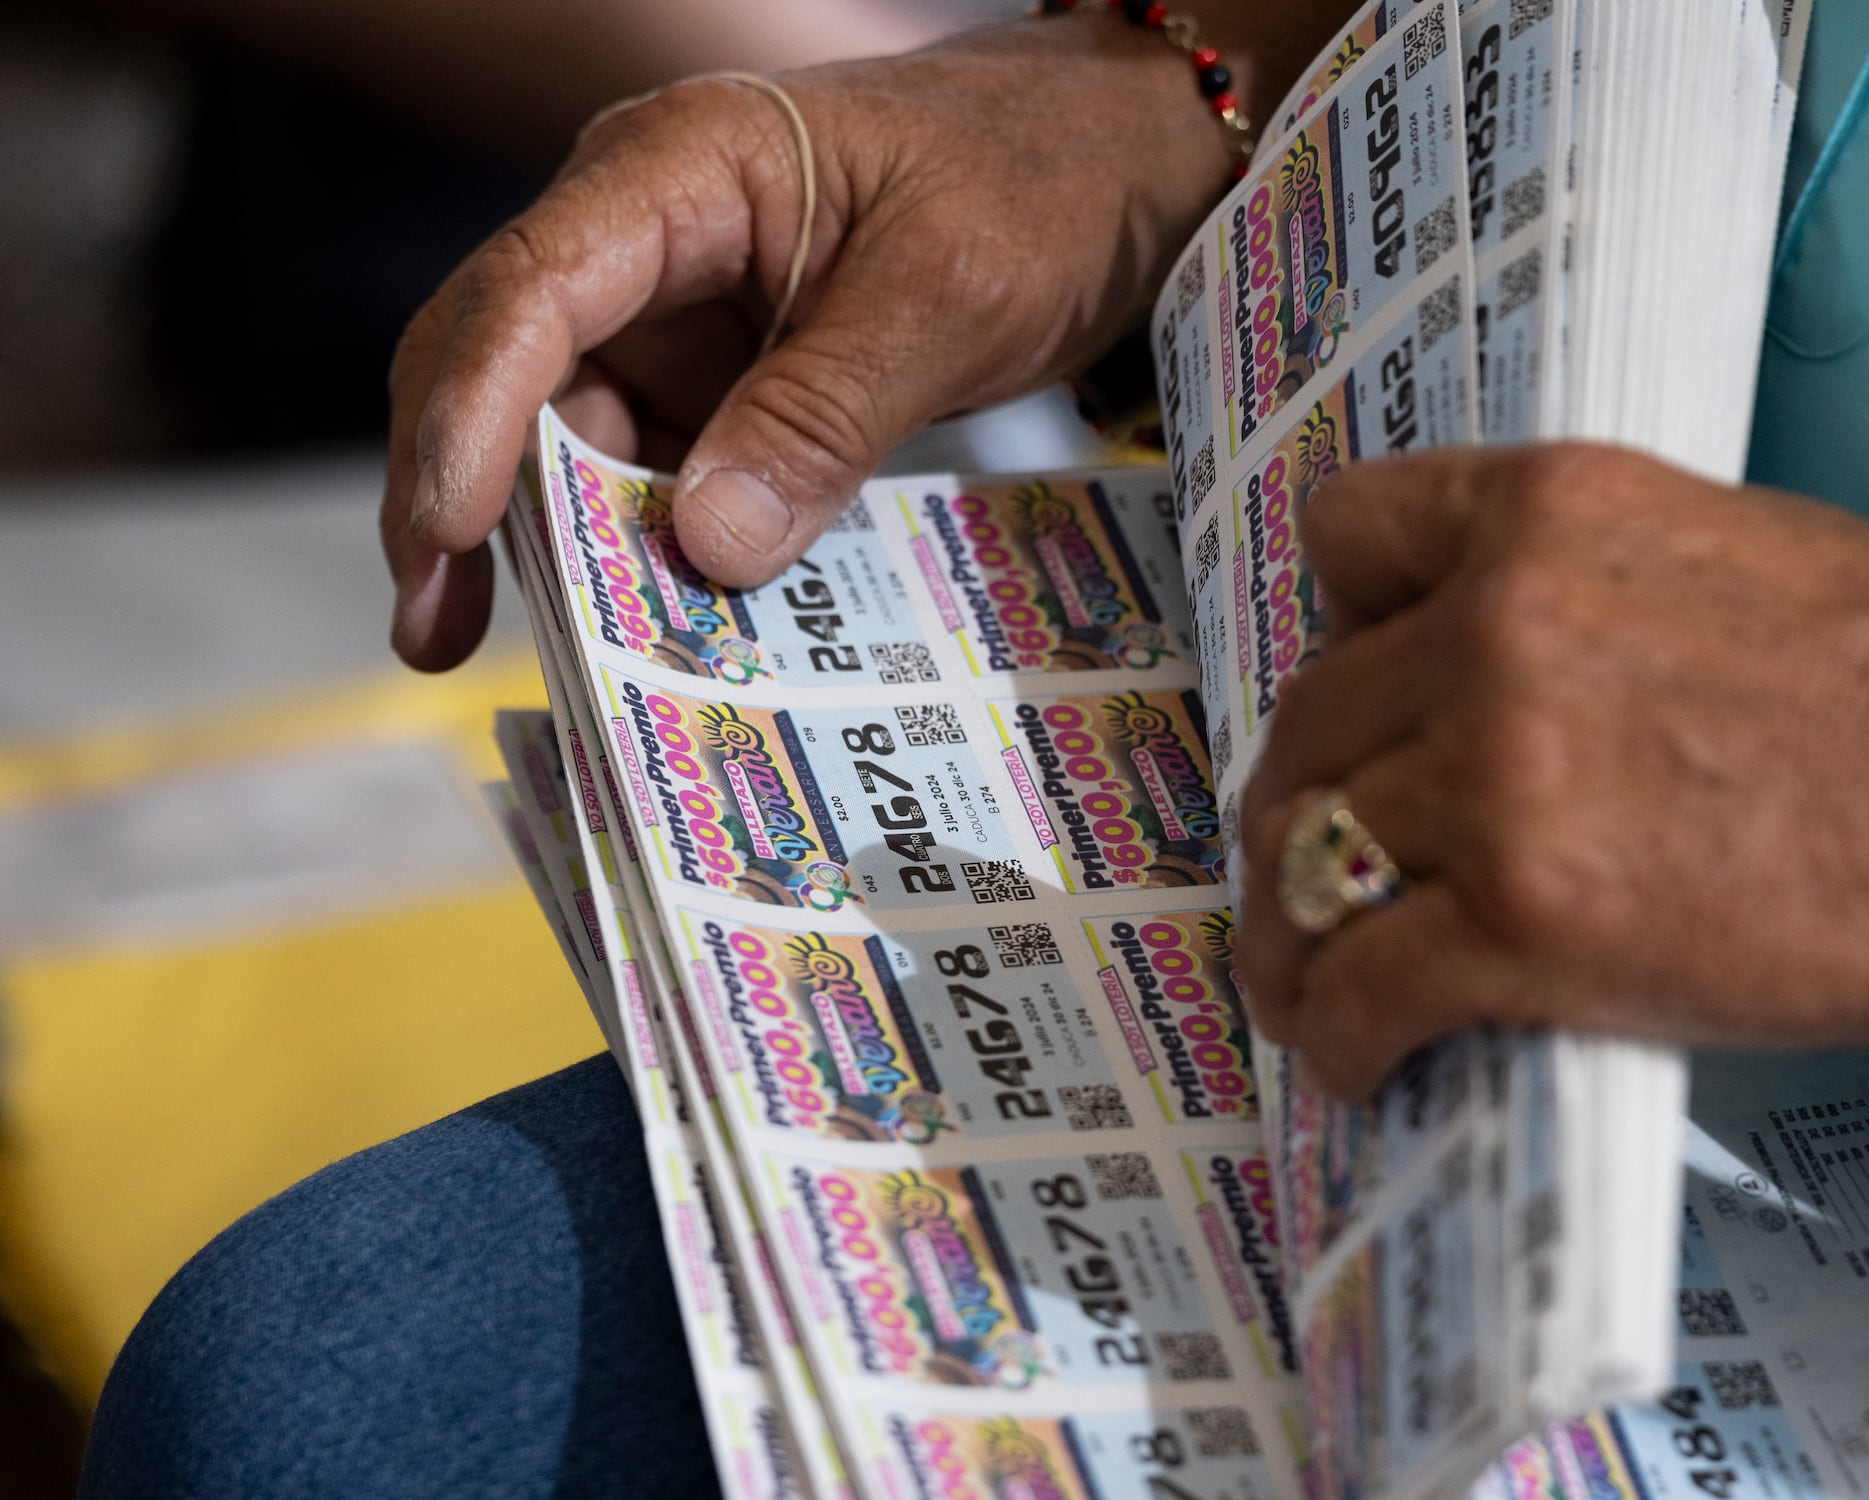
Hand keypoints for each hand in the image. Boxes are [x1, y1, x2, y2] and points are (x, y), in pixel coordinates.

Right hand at [382, 15, 1239, 668]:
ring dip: (549, 540)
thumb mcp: (946, 298)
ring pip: (566, 430)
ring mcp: (679, 308)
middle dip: (457, 496)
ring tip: (553, 660)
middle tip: (434, 633)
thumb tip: (708, 548)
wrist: (1119, 156)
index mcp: (678, 169)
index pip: (528, 292)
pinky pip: (654, 463)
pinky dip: (642, 543)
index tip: (445, 534)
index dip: (469, 417)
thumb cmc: (1038, 181)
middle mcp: (645, 235)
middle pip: (501, 363)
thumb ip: (824, 416)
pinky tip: (645, 629)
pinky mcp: (726, 372)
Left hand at [1235, 444, 1868, 1099]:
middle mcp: (1494, 624)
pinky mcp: (1523, 919)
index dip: (1341, 631)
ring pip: (1310, 858)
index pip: (1348, 536)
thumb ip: (1601, 593)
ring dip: (1293, 937)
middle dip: (1306, 808)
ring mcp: (1498, 773)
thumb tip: (1532, 685)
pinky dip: (1342, 1033)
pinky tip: (1361, 1063)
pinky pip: (1363, 983)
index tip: (1362, 703)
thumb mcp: (1740, 551)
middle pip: (1315, 721)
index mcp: (1551, 511)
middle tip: (1318, 877)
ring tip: (1306, 990)